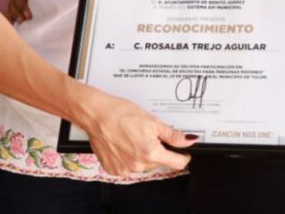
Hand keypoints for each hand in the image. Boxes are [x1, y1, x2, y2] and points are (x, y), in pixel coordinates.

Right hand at [81, 92, 195, 175]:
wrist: (96, 115)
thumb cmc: (120, 114)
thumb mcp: (152, 121)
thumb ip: (172, 135)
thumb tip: (188, 140)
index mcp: (150, 153)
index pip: (177, 163)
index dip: (182, 156)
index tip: (182, 152)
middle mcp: (138, 165)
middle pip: (159, 162)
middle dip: (158, 150)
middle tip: (147, 135)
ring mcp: (124, 170)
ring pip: (143, 165)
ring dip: (142, 154)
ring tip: (132, 137)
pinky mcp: (113, 170)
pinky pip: (128, 167)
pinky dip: (128, 158)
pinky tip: (123, 145)